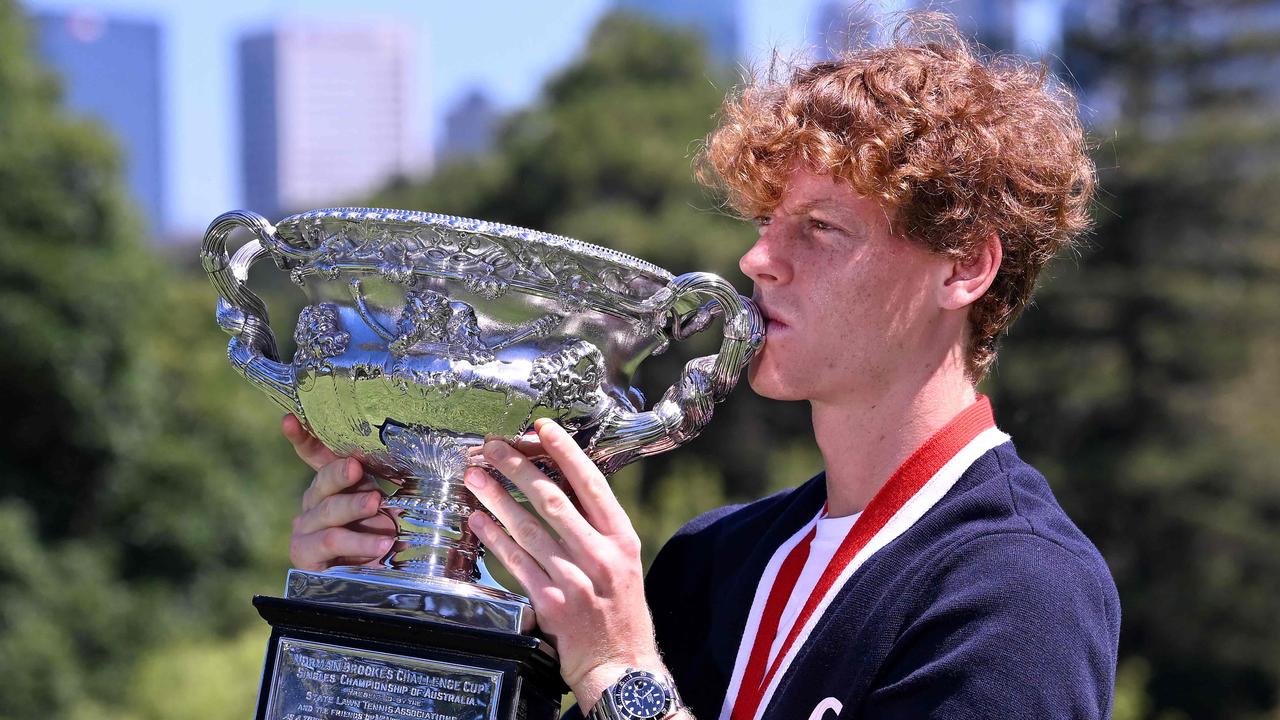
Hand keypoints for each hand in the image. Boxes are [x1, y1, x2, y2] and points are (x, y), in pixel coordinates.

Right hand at [282, 414, 395, 569]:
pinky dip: (356, 542)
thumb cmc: (382, 536)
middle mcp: (315, 502)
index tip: (289, 420)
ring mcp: (306, 527)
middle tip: (357, 468)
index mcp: (334, 484)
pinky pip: (330, 541)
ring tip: (379, 505)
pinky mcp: (305, 553)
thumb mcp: (391, 507)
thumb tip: (422, 465)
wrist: (371, 583)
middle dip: (340, 472)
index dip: (303, 437)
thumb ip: (392, 487)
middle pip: (323, 480)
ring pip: (328, 511)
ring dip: (354, 506)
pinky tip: (380, 545)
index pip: (315, 455)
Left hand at [464, 419, 665, 710]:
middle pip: (552, 500)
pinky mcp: (551, 604)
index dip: (564, 452)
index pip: (591, 484)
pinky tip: (477, 521)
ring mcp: (574, 580)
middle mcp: (600, 555)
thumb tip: (564, 486)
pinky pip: (515, 563)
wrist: (621, 664)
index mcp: (622, 538)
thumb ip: (598, 528)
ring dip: (497, 498)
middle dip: (518, 468)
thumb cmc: (621, 611)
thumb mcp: (623, 561)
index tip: (542, 428)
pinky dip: (494, 539)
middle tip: (492, 446)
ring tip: (474, 477)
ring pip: (528, 529)